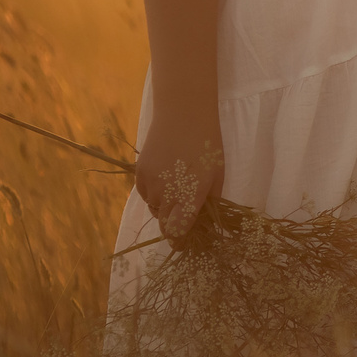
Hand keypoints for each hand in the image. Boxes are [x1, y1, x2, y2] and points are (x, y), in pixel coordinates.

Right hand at [134, 120, 223, 241]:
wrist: (183, 113)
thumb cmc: (207, 144)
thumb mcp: (217, 175)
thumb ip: (211, 203)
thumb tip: (209, 224)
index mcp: (189, 197)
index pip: (177, 232)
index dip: (181, 241)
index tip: (186, 242)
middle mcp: (167, 194)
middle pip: (165, 224)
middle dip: (175, 225)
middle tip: (186, 215)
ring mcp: (150, 184)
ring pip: (155, 209)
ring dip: (165, 208)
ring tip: (179, 189)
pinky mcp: (139, 174)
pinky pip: (146, 195)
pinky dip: (155, 194)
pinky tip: (166, 179)